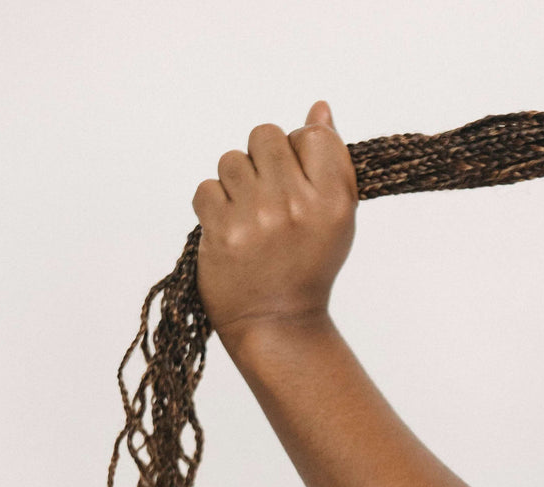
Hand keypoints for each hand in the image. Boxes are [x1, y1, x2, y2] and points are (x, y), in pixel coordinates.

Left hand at [192, 100, 358, 342]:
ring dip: (235, 183)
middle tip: (267, 194)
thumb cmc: (308, 263)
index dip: (298, 148)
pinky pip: (206, 188)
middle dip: (262, 159)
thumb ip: (330, 161)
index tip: (295, 176)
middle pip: (265, 135)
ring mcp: (258, 218)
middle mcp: (297, 205)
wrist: (277, 321)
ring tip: (248, 215)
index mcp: (334, 201)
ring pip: (231, 160)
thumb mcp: (336, 217)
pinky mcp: (223, 232)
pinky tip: (230, 229)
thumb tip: (318, 108)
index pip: (313, 134)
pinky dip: (213, 206)